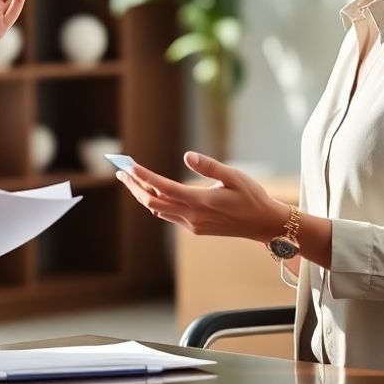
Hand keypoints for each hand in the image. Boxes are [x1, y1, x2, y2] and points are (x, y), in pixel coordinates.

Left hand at [116, 151, 288, 242]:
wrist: (263, 224)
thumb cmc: (251, 196)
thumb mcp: (235, 177)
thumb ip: (210, 166)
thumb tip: (187, 156)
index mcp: (201, 201)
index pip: (164, 188)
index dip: (144, 176)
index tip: (129, 166)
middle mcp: (192, 215)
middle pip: (153, 201)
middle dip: (135, 186)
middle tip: (121, 171)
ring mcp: (192, 224)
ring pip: (159, 209)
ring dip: (142, 194)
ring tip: (130, 179)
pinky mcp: (195, 228)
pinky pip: (168, 215)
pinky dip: (156, 202)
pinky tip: (152, 192)